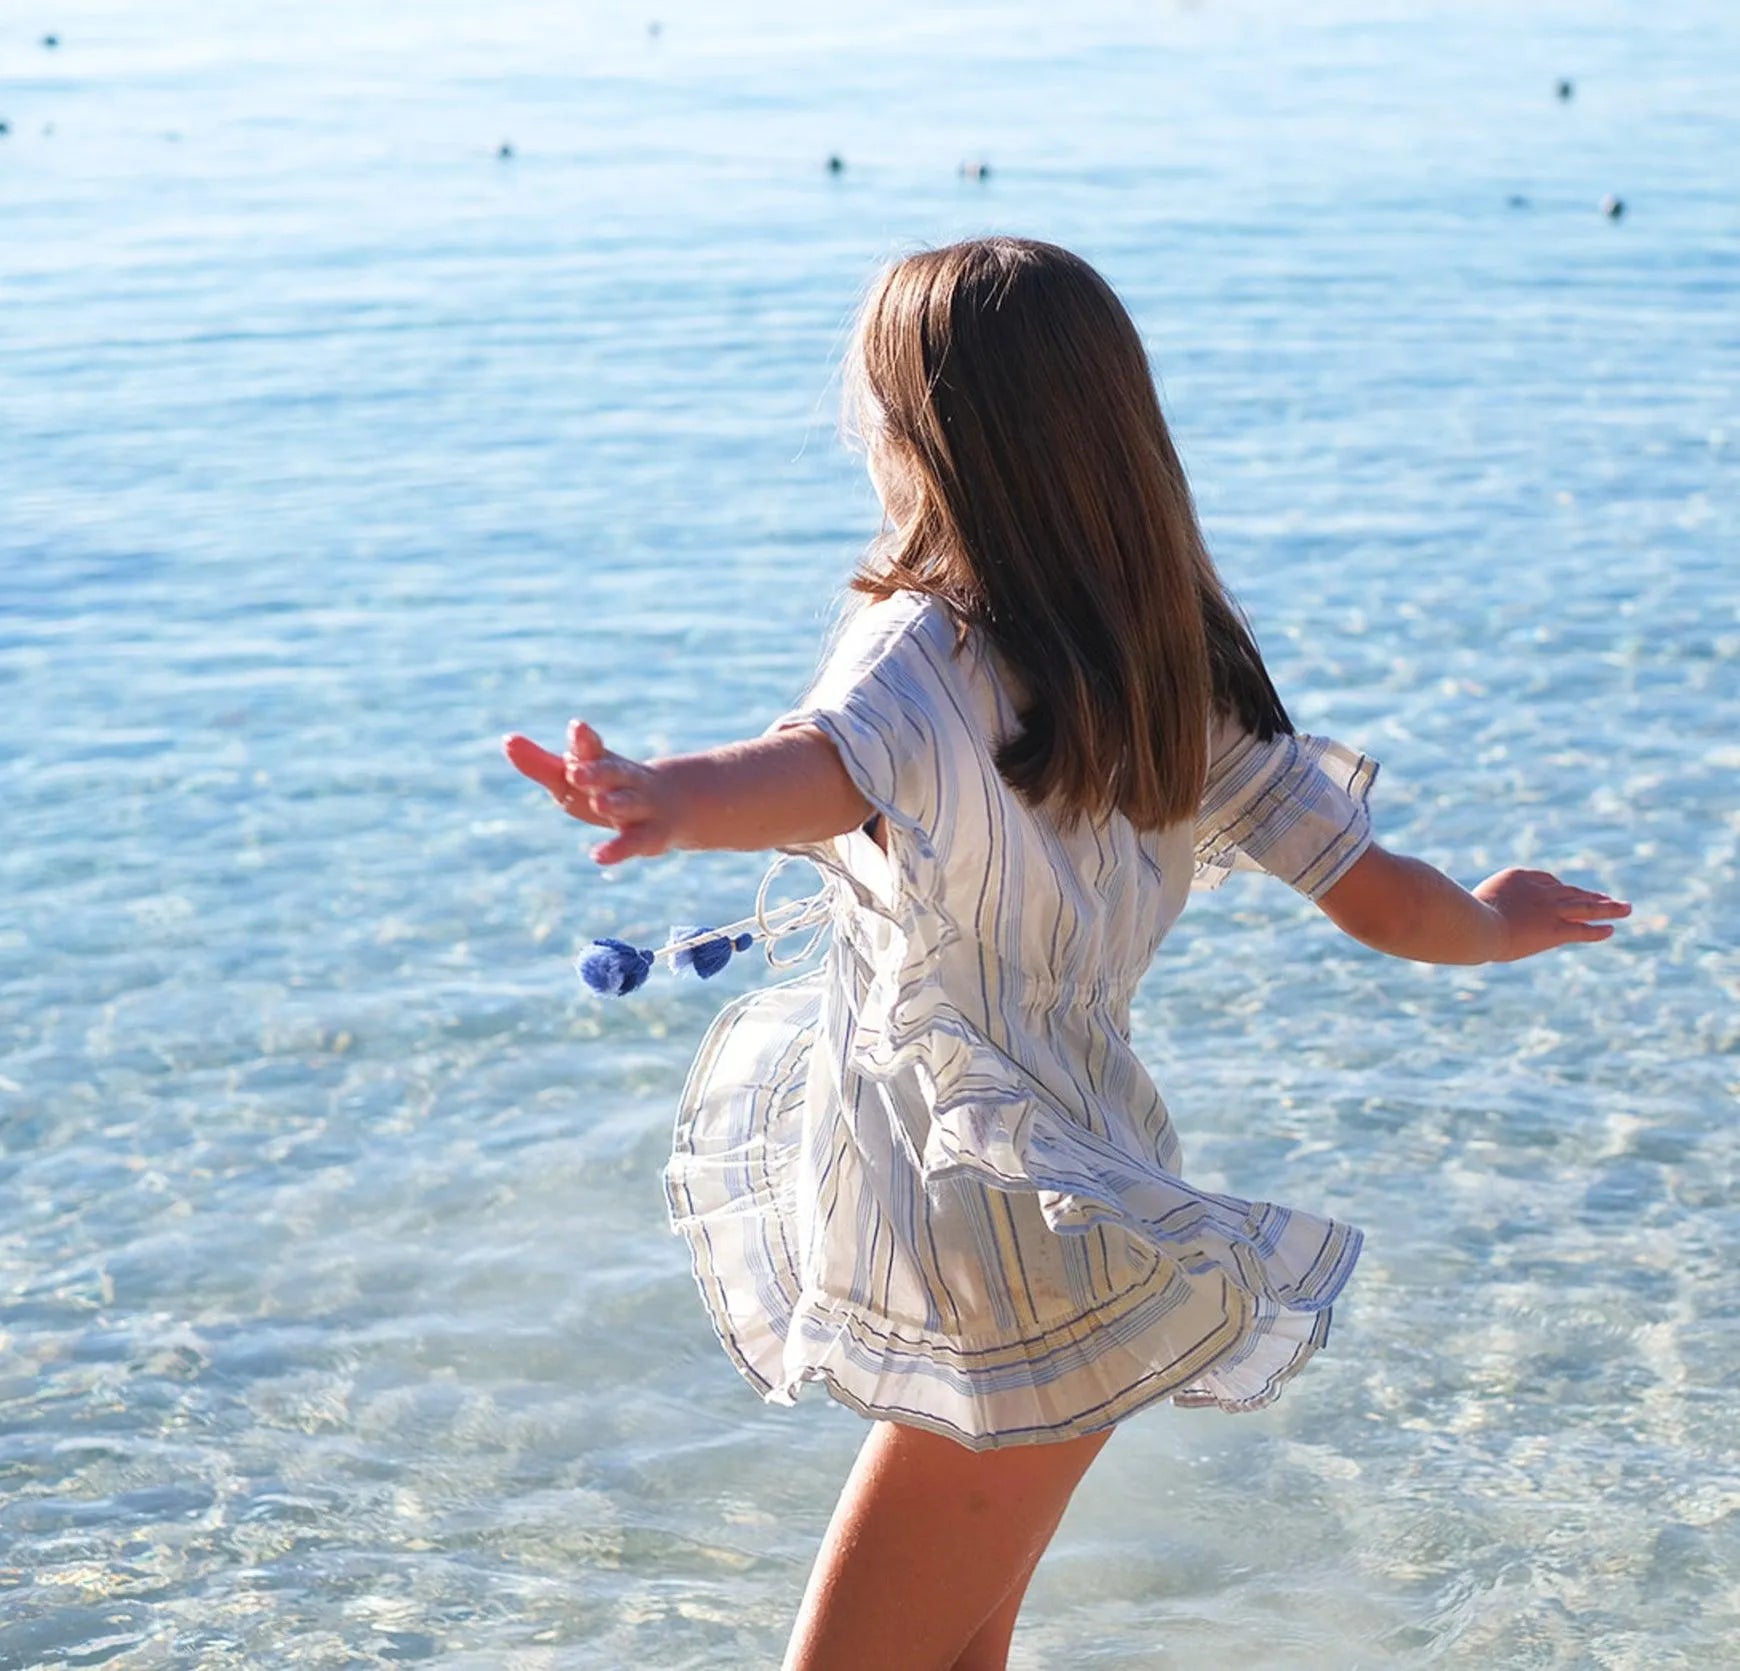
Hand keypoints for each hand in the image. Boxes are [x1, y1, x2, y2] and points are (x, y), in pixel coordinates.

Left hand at [502, 719, 675, 864]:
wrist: (673, 805)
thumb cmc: (610, 788)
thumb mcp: (577, 775)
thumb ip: (541, 763)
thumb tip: (507, 740)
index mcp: (603, 762)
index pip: (592, 748)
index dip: (584, 740)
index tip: (577, 727)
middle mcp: (624, 780)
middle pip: (612, 772)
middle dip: (596, 772)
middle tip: (574, 771)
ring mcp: (641, 806)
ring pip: (628, 803)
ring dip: (614, 802)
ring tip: (599, 803)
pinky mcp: (651, 835)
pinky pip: (634, 842)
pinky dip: (618, 849)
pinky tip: (598, 857)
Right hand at [1471, 868, 1630, 961]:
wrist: (1476, 924)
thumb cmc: (1464, 915)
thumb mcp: (1469, 902)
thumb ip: (1482, 904)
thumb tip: (1473, 912)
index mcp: (1519, 876)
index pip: (1548, 880)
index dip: (1561, 888)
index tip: (1571, 893)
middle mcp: (1540, 890)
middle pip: (1573, 891)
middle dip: (1592, 895)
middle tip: (1610, 899)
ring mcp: (1550, 910)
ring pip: (1586, 907)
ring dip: (1608, 908)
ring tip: (1626, 908)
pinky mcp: (1555, 930)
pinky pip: (1582, 929)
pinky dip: (1597, 930)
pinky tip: (1611, 929)